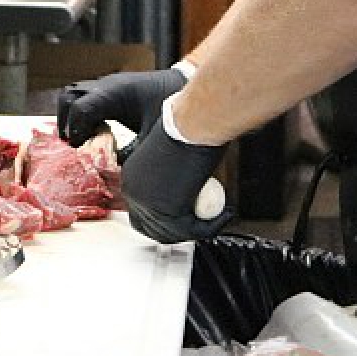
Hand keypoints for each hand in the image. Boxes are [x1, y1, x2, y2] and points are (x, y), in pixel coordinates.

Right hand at [57, 67, 187, 146]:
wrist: (186, 84)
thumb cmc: (171, 104)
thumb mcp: (153, 136)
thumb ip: (132, 156)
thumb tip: (114, 176)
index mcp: (115, 93)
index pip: (80, 109)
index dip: (74, 131)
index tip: (77, 150)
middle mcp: (107, 85)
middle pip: (68, 96)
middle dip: (65, 122)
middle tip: (72, 145)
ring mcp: (108, 84)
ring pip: (73, 93)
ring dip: (71, 116)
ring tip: (79, 139)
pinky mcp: (111, 88)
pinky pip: (86, 97)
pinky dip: (82, 113)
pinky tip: (94, 131)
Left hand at [120, 120, 231, 243]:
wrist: (192, 122)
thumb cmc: (185, 126)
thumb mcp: (170, 154)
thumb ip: (170, 174)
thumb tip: (184, 190)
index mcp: (131, 176)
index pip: (142, 212)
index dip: (165, 219)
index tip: (188, 215)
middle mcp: (133, 191)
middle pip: (153, 228)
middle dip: (179, 231)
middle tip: (204, 223)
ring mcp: (147, 203)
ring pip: (174, 233)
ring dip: (199, 230)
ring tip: (219, 216)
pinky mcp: (167, 210)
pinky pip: (192, 230)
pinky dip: (211, 227)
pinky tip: (226, 214)